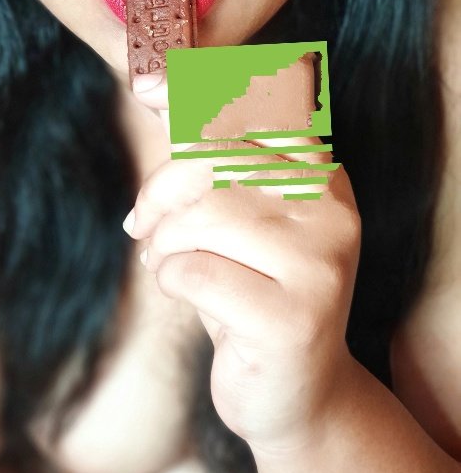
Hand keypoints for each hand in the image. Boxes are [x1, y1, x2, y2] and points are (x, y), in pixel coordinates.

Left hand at [126, 72, 361, 451]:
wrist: (295, 388)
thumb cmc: (253, 293)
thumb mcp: (233, 220)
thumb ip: (204, 156)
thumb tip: (154, 83)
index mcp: (322, 178)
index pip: (260, 114)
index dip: (200, 96)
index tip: (146, 84)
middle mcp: (333, 211)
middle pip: (219, 163)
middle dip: (160, 192)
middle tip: (140, 225)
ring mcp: (321, 264)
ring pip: (204, 217)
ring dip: (161, 244)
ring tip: (160, 262)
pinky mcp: (295, 317)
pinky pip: (196, 272)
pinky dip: (169, 279)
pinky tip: (182, 293)